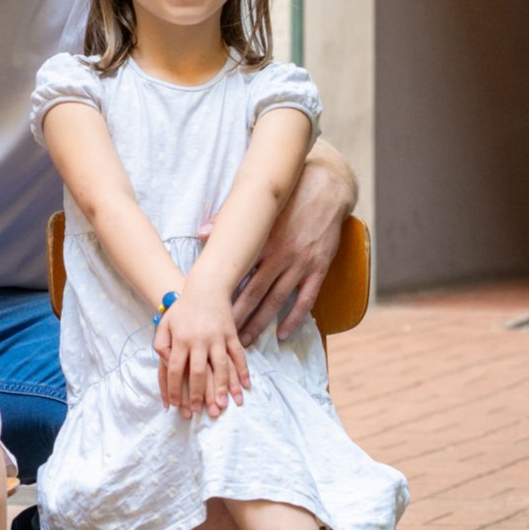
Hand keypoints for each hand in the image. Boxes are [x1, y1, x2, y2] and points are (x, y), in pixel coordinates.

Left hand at [153, 292, 248, 419]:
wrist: (206, 287)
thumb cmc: (182, 309)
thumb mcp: (165, 323)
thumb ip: (160, 344)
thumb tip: (165, 363)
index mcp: (180, 339)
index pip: (174, 369)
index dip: (174, 389)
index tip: (174, 405)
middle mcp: (199, 340)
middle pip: (198, 372)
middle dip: (198, 394)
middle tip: (198, 412)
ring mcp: (218, 337)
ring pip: (221, 366)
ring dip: (223, 387)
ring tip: (223, 405)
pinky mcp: (232, 334)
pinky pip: (238, 355)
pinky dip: (242, 371)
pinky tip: (245, 386)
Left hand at [203, 160, 348, 346]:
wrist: (326, 187)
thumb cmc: (287, 197)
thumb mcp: (258, 206)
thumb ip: (228, 220)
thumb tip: (201, 234)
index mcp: (260, 241)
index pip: (236, 275)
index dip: (222, 297)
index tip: (208, 313)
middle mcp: (280, 255)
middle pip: (253, 294)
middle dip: (237, 319)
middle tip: (222, 338)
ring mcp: (300, 264)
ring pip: (276, 301)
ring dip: (260, 323)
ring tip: (246, 342)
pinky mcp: (318, 268)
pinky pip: (305, 299)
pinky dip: (294, 318)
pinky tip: (282, 334)